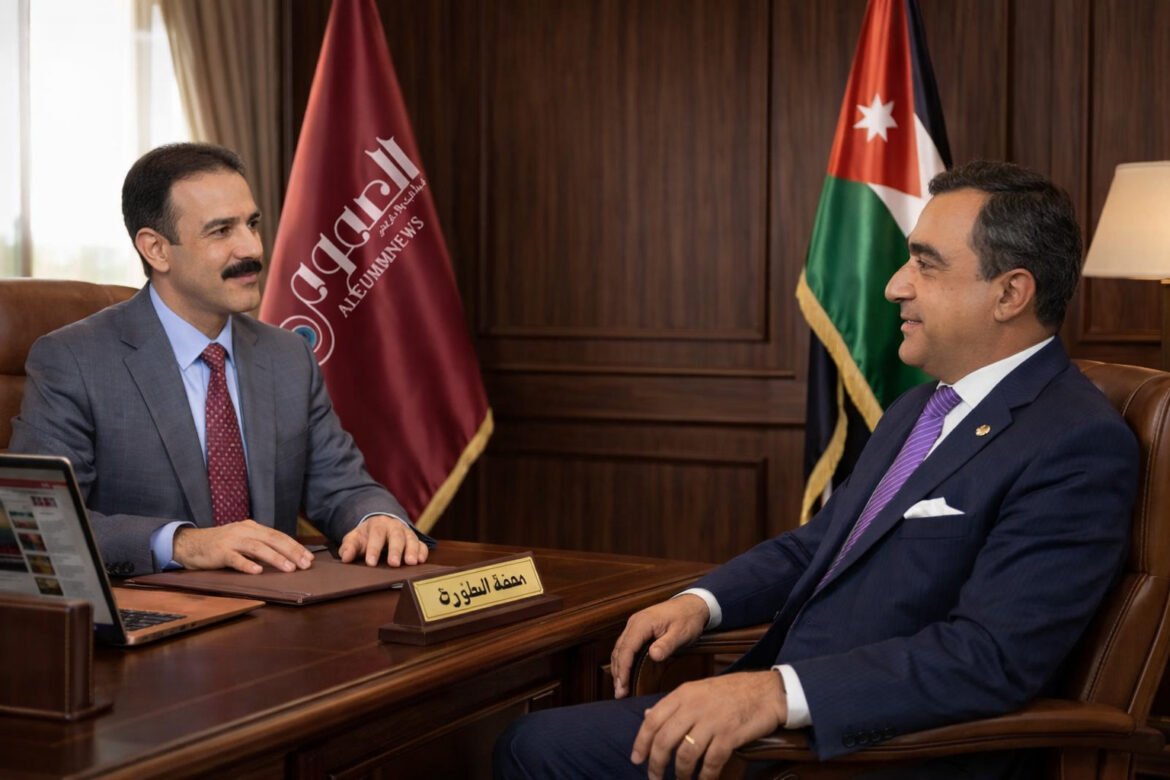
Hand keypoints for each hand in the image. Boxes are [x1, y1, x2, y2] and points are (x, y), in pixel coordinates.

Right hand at [173, 520, 313, 573]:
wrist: (189, 543)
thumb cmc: (220, 545)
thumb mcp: (242, 541)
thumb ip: (259, 546)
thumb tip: (284, 558)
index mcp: (252, 528)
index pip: (278, 535)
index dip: (294, 546)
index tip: (309, 557)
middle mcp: (244, 531)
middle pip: (272, 539)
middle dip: (291, 551)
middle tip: (305, 564)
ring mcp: (231, 541)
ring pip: (257, 547)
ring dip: (275, 558)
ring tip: (289, 568)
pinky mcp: (219, 552)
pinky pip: (234, 558)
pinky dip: (246, 564)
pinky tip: (257, 571)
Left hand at [338, 515, 428, 566]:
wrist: (380, 526)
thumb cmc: (366, 536)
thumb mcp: (355, 538)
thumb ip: (349, 547)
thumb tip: (346, 558)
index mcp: (377, 524)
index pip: (376, 535)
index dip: (374, 549)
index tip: (371, 563)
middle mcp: (394, 526)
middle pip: (396, 536)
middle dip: (395, 550)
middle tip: (394, 564)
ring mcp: (406, 532)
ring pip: (411, 539)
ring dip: (412, 550)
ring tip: (411, 563)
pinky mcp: (414, 540)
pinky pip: (421, 544)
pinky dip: (422, 552)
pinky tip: (421, 560)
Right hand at [611, 595, 708, 698]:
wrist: (692, 605)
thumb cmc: (688, 618)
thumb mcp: (681, 633)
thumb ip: (667, 644)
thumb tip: (653, 655)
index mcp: (642, 623)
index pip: (627, 649)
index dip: (623, 669)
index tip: (623, 686)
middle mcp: (634, 623)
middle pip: (619, 650)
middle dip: (618, 673)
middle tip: (620, 693)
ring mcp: (634, 626)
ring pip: (620, 649)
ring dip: (618, 668)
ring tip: (620, 688)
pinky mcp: (638, 630)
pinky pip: (626, 647)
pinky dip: (623, 661)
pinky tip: (625, 673)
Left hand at [632, 671, 786, 779]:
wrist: (768, 691)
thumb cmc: (732, 691)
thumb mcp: (698, 689)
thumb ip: (674, 704)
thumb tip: (648, 716)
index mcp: (683, 693)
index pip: (652, 719)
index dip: (641, 742)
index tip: (636, 759)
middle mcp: (694, 706)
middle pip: (664, 740)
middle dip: (656, 764)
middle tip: (654, 778)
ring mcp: (712, 721)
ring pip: (685, 755)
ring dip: (680, 774)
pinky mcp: (730, 736)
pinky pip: (711, 763)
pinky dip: (705, 777)